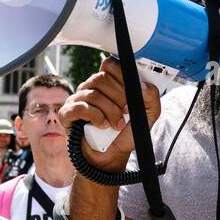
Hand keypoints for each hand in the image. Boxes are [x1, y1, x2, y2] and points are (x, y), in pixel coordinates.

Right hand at [59, 56, 160, 173]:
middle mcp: (91, 87)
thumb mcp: (147, 115)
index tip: (134, 90)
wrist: (112, 155)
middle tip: (127, 111)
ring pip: (93, 94)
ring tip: (117, 125)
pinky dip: (96, 117)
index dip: (122, 74)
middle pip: (101, 78)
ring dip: (110, 111)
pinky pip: (81, 107)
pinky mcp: (68, 113)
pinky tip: (103, 126)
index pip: (110, 64)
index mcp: (108, 83)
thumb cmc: (126, 132)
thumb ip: (151, 98)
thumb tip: (143, 86)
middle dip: (119, 96)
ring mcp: (77, 99)